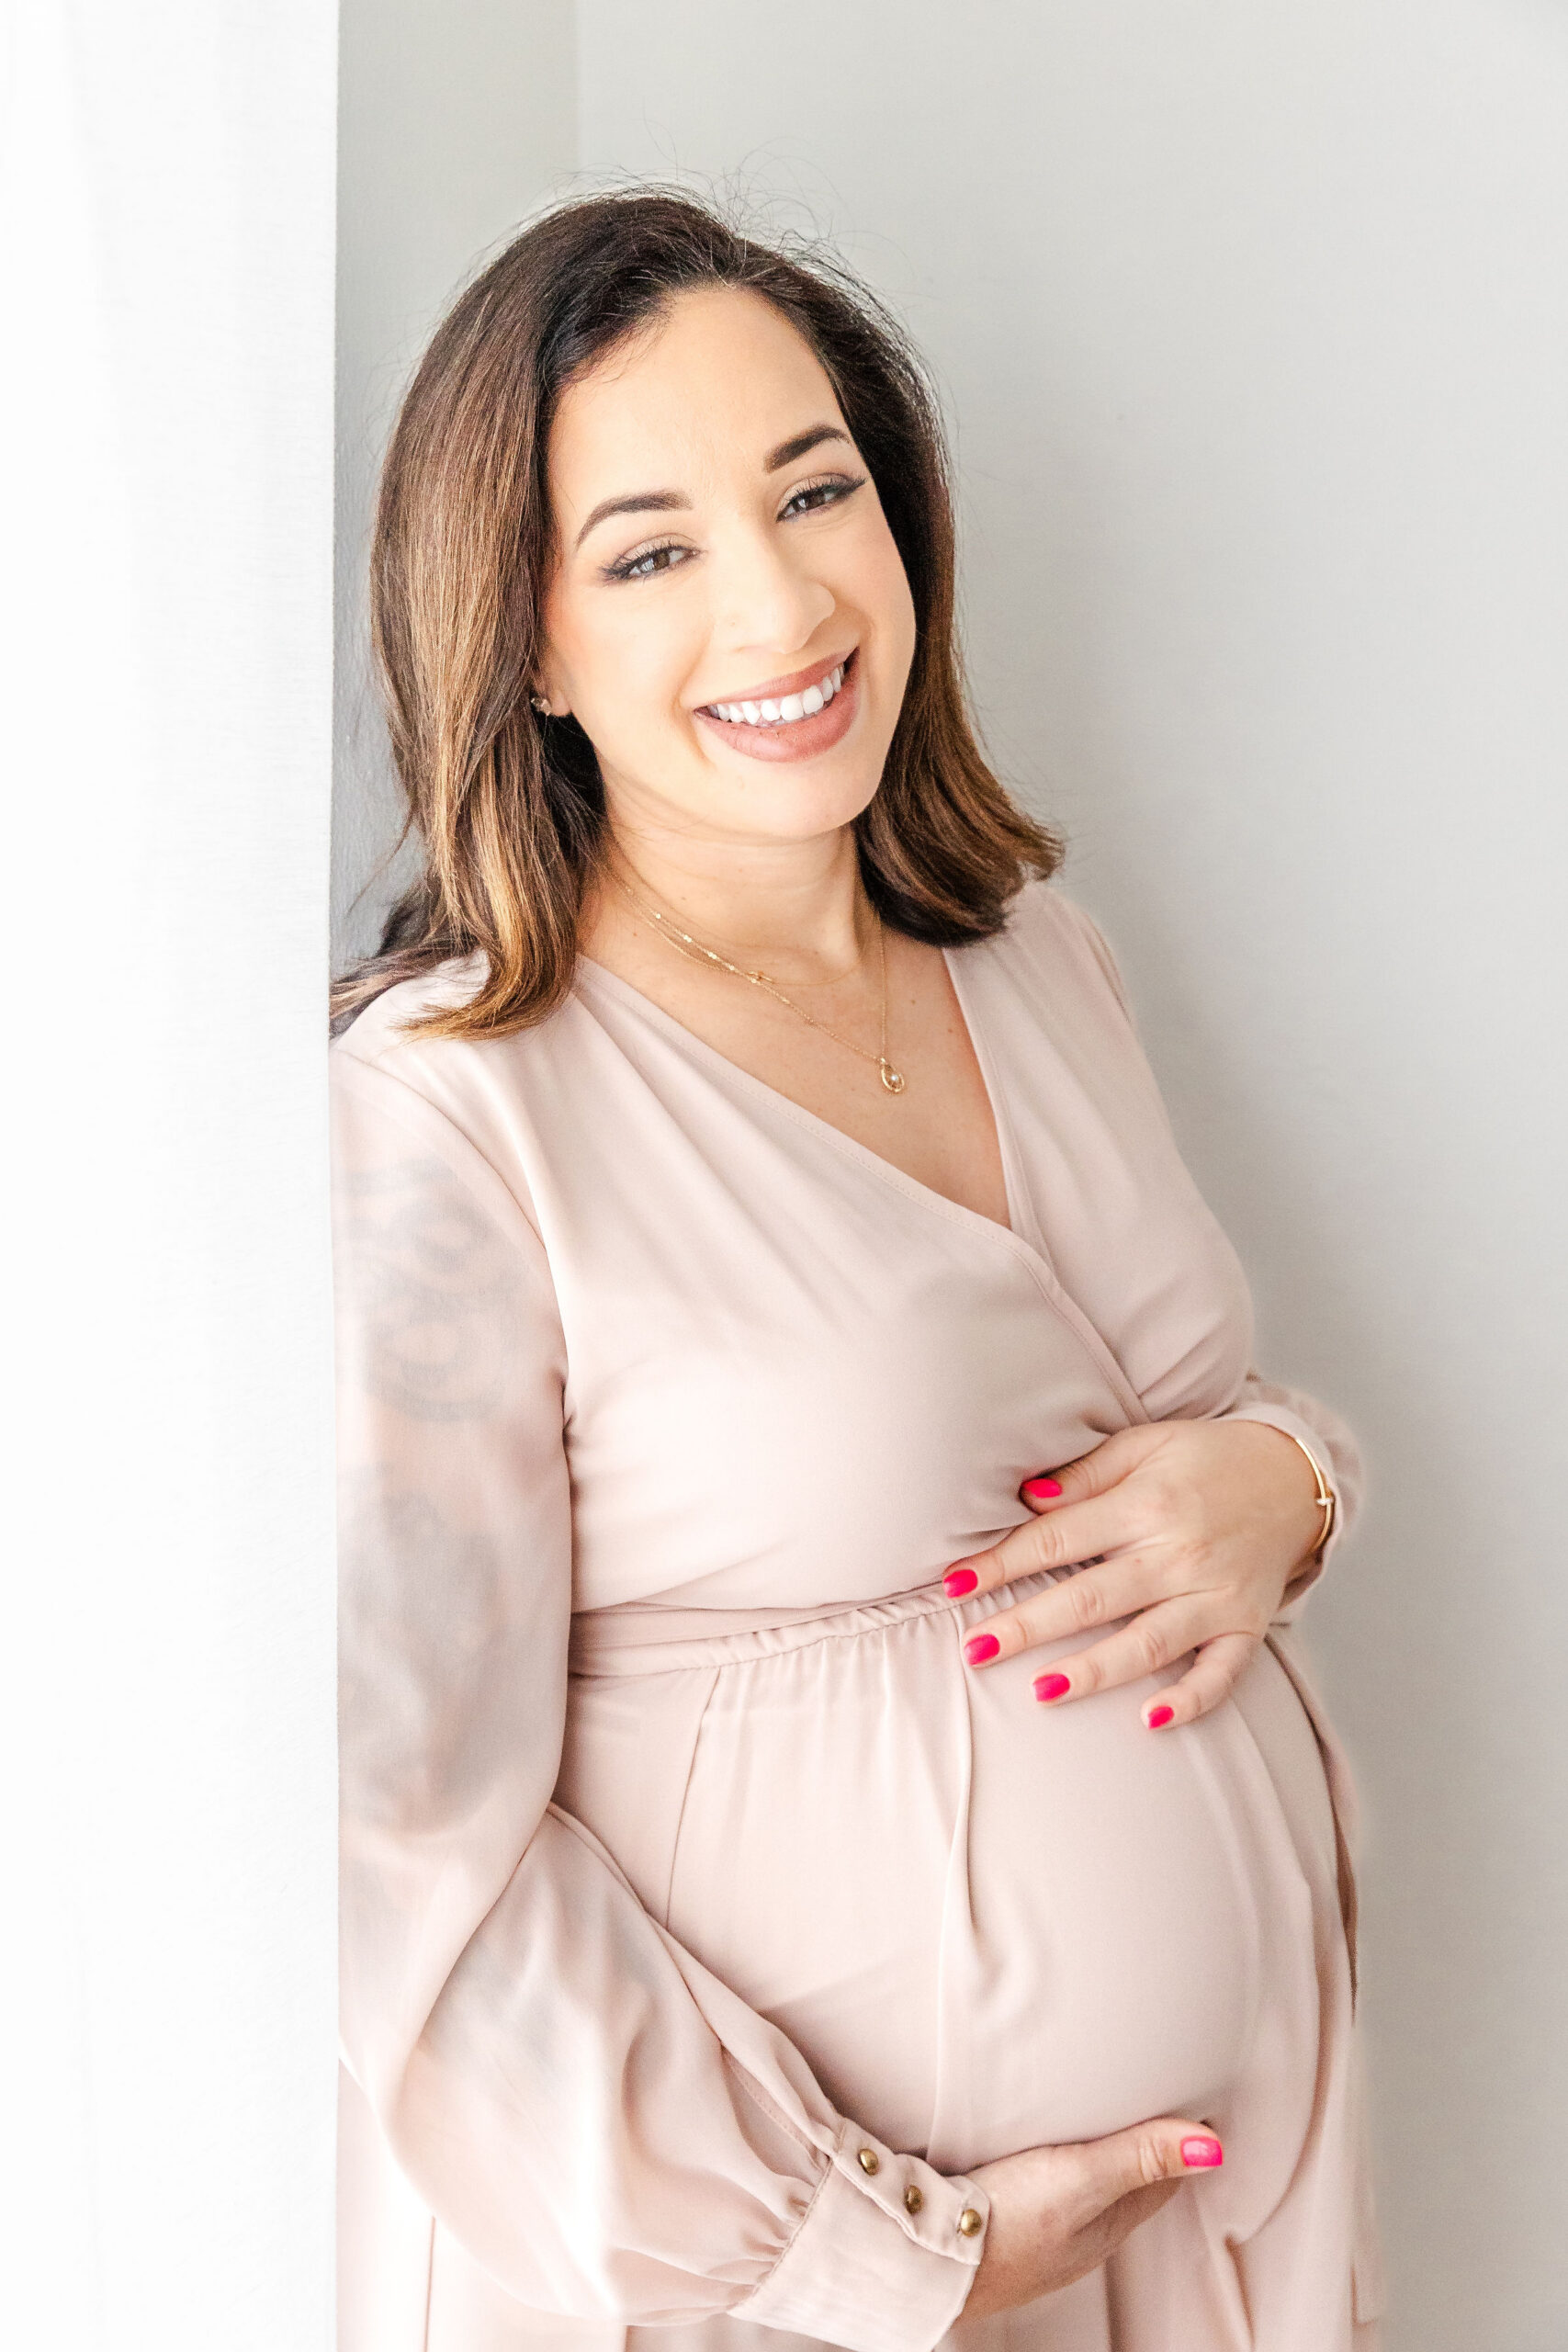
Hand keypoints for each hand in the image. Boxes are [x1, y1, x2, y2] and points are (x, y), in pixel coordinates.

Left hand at [946, 1420, 1325, 1728]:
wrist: (1296, 1477)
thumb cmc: (1204, 1459)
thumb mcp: (1143, 1445)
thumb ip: (1083, 1475)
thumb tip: (1024, 1499)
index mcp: (1148, 1503)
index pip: (1059, 1538)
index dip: (1003, 1563)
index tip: (953, 1586)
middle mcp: (1181, 1552)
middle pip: (1092, 1597)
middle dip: (1029, 1626)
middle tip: (974, 1650)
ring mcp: (1216, 1595)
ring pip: (1148, 1641)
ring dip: (1094, 1670)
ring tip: (1041, 1692)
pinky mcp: (1247, 1626)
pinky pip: (1221, 1672)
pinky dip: (1191, 1699)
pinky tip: (1151, 1720)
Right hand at [960, 2115, 1224, 2317]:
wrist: (933, 2263)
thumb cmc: (1008, 2226)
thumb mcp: (1080, 2180)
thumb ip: (1138, 2157)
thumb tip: (1214, 2148)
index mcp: (1111, 2223)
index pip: (1162, 2177)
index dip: (1177, 2138)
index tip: (1188, 2099)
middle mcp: (1084, 2234)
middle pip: (1128, 2183)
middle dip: (1142, 2144)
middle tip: (1150, 2098)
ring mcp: (1046, 2234)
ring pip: (1088, 2189)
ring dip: (1099, 2155)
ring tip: (1102, 2117)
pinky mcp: (1008, 2224)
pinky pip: (1049, 2191)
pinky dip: (1058, 2167)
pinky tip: (1040, 2153)